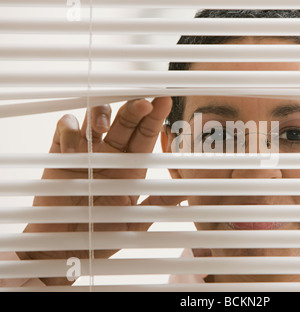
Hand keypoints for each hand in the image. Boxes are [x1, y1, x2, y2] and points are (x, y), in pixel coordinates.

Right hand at [18, 97, 185, 283]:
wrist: (68, 249)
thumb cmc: (102, 235)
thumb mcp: (135, 220)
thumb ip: (158, 204)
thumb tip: (188, 193)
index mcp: (131, 166)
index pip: (145, 135)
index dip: (155, 117)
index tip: (165, 101)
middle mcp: (111, 154)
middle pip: (124, 121)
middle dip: (134, 109)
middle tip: (144, 103)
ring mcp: (86, 152)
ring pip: (95, 118)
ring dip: (101, 114)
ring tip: (104, 127)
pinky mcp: (60, 155)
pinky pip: (64, 129)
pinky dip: (68, 129)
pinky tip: (74, 142)